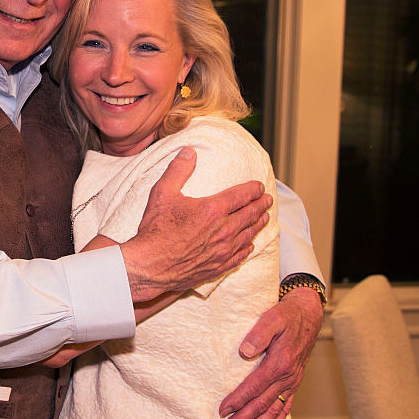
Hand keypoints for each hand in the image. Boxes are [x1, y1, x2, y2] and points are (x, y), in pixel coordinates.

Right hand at [122, 147, 271, 300]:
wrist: (151, 265)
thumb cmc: (155, 230)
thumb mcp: (162, 193)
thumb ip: (178, 170)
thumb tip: (189, 151)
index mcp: (212, 210)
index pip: (241, 196)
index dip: (253, 189)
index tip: (260, 186)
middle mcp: (223, 230)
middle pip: (250, 215)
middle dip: (261, 205)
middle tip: (268, 200)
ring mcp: (222, 250)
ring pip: (248, 235)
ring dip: (258, 224)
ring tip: (264, 218)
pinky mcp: (218, 266)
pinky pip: (240, 256)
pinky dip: (248, 248)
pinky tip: (249, 245)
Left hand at [218, 286, 323, 418]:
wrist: (307, 314)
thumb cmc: (286, 315)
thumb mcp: (272, 317)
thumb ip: (259, 334)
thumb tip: (244, 351)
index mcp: (279, 363)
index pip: (254, 387)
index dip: (238, 400)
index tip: (223, 410)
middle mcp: (287, 376)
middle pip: (262, 403)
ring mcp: (292, 381)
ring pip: (273, 409)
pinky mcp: (294, 381)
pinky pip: (286, 405)